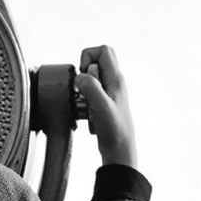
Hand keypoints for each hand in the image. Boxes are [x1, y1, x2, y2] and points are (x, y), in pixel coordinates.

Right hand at [74, 45, 137, 168]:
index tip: (83, 74)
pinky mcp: (104, 102)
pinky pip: (90, 92)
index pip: (103, 50)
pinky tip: (86, 112)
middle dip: (84, 69)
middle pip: (98, 59)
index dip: (88, 57)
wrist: (120, 149)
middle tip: (83, 86)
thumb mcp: (100, 107)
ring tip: (85, 103)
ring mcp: (110, 92)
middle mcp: (114, 83)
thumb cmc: (114, 130)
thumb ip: (91, 87)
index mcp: (116, 79)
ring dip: (83, 87)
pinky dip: (83, 98)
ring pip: (92, 77)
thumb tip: (80, 76)